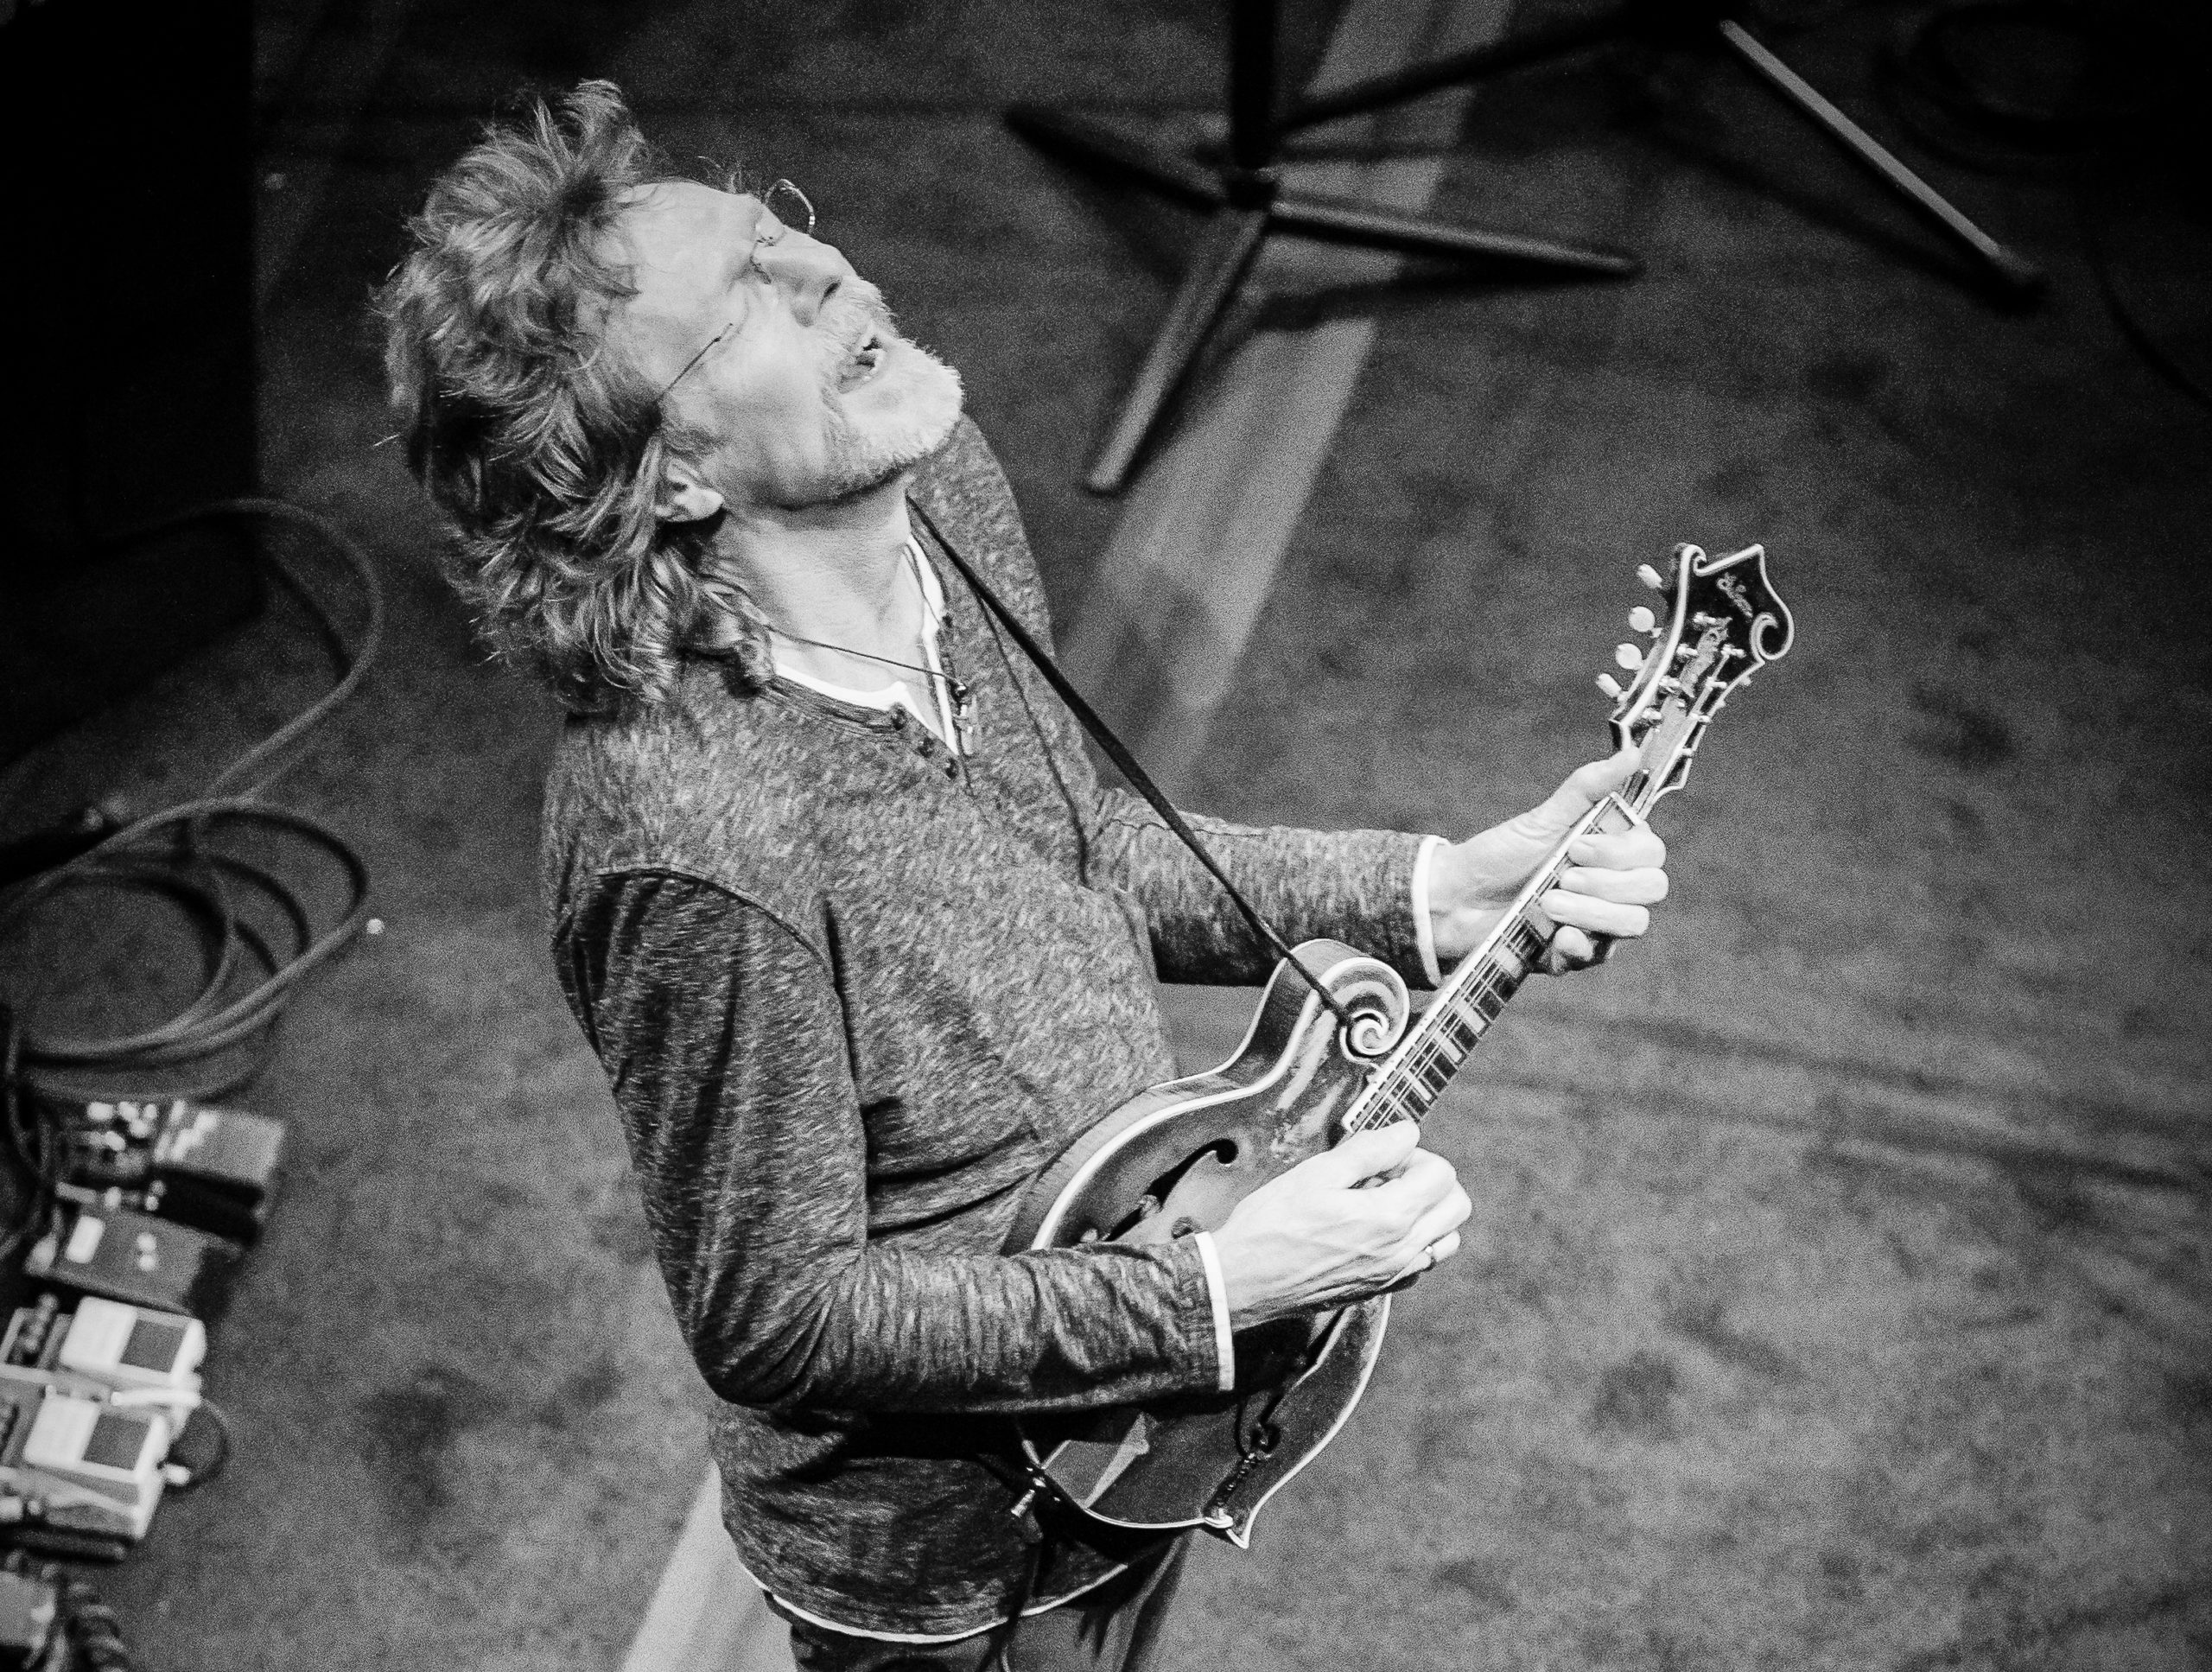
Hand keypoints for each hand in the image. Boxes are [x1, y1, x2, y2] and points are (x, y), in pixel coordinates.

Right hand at [1210, 1123, 1471, 1328]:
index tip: (1382, 1155)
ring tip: (1385, 1201)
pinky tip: (1376, 1230)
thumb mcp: (1318, 1172)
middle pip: (1456, 1206)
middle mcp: (1401, 1251)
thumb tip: (1406, 1133)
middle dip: (1430, 1180)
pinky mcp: (1380, 1291)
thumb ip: (1370, 1150)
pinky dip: (1414, 1242)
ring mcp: (1393, 1276)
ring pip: (1446, 1239)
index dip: (1414, 1154)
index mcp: (1390, 1217)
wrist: (1243, 1280)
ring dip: (1428, 1213)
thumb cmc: (1272, 1225)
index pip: (1442, 1174)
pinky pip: (1421, 1264)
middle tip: (1388, 1174)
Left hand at [1428, 748, 1668, 974]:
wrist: (1456, 900)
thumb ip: (1587, 789)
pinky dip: (1579, 944)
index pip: (1652, 854)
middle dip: (1607, 882)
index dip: (1621, 851)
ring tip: (1547, 902)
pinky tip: (1554, 935)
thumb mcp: (1543, 818)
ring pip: (1633, 923)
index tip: (1577, 845)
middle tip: (1563, 876)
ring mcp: (1597, 923)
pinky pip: (1600, 956)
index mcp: (1610, 853)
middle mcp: (1612, 889)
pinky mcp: (1576, 954)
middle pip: (1652, 888)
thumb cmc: (1500, 855)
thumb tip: (1630, 754)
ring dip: (1592, 911)